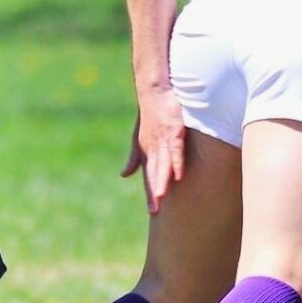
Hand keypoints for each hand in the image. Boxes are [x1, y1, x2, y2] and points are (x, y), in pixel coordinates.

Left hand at [121, 86, 185, 212]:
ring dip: (162, 181)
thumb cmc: (148, 115)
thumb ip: (134, 158)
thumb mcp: (140, 138)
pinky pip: (175, 150)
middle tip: (155, 210)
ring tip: (161, 196)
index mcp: (145, 152)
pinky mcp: (174, 130)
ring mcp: (164, 140)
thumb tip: (123, 175)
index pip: (148, 176)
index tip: (153, 211)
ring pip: (163, 164)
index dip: (150, 193)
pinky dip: (176, 162)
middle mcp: (153, 148)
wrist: (153, 91)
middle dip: (155, 192)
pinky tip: (178, 174)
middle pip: (154, 174)